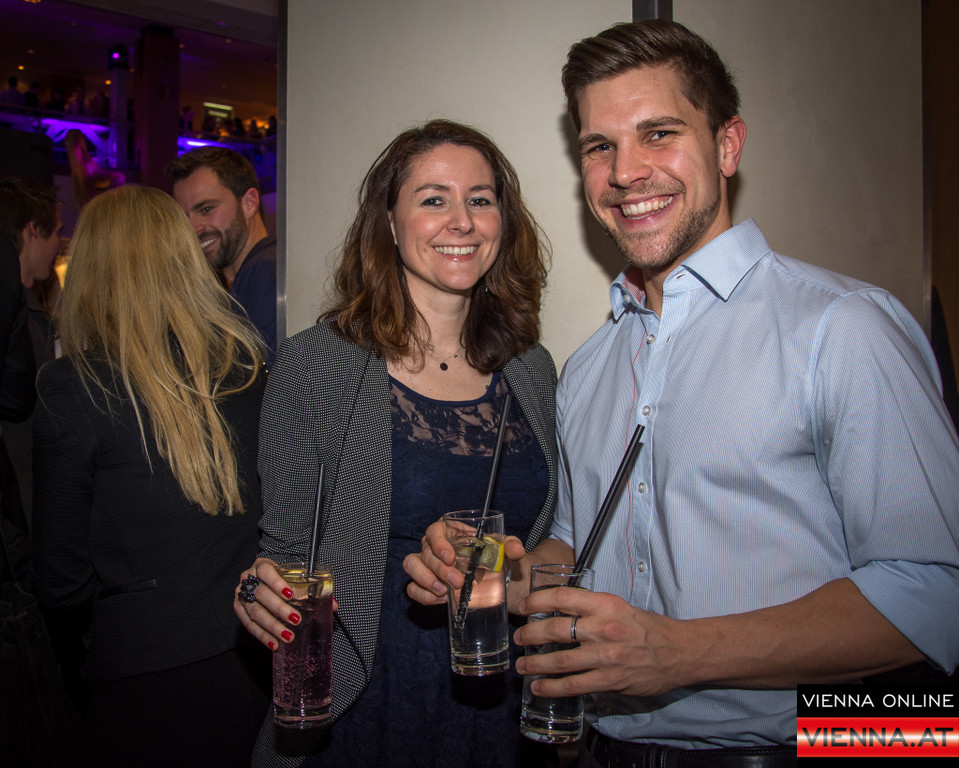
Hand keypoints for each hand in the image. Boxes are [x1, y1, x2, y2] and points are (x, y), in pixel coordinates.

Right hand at [233, 557, 339, 650]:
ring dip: (272, 626)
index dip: (277, 583)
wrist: (262, 578)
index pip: (267, 572)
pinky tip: (274, 644)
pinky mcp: (238, 609)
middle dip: (279, 609)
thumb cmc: (281, 578)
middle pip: (262, 594)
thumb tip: (334, 605)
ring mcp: (241, 594)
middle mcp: (248, 578)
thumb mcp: (293, 578)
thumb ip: (311, 589)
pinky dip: (263, 636)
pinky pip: (249, 625)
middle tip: (296, 619)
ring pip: (255, 612)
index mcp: (262, 565)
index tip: (290, 595)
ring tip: (287, 636)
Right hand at [403, 518, 524, 605]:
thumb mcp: (502, 549)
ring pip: (412, 566)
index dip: (438, 543)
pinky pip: (413, 588)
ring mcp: (426, 564)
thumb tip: (516, 550)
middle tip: (457, 581)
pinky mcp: (424, 584)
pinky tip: (440, 600)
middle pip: (425, 552)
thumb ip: (510, 546)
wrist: (493, 577)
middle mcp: (433, 546)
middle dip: (439, 569)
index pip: (434, 531)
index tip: (450, 557)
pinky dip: (423, 595)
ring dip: (425, 580)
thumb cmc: (492, 557)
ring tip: (444, 592)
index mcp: (449, 531)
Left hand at [513, 587, 691, 698]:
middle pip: (554, 629)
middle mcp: (602, 628)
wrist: (679, 651)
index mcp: (605, 605)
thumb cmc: (648, 628)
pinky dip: (552, 687)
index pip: (561, 597)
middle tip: (519, 638)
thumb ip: (591, 608)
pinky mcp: (609, 680)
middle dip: (529, 634)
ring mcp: (605, 656)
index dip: (536, 601)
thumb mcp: (619, 607)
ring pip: (559, 661)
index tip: (524, 607)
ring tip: (522, 665)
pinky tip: (539, 687)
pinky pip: (573, 685)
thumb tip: (559, 609)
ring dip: (534, 664)